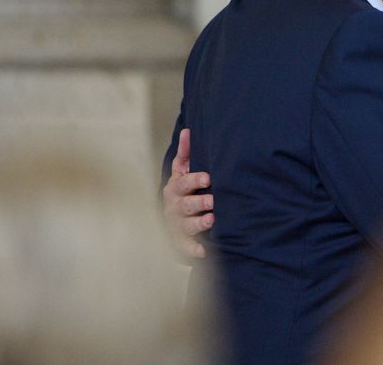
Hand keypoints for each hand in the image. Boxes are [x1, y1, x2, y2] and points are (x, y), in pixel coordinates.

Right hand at [162, 128, 214, 259]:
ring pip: (188, 225)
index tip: (208, 177)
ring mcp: (177, 225)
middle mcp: (175, 207)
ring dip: (199, 223)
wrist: (169, 218)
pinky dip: (194, 249)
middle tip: (213, 201)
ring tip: (212, 219)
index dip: (195, 180)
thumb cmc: (181, 190)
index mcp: (175, 189)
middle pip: (186, 205)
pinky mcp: (180, 241)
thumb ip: (186, 153)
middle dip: (199, 203)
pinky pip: (186, 247)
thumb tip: (188, 130)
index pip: (184, 183)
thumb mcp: (181, 171)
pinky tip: (204, 251)